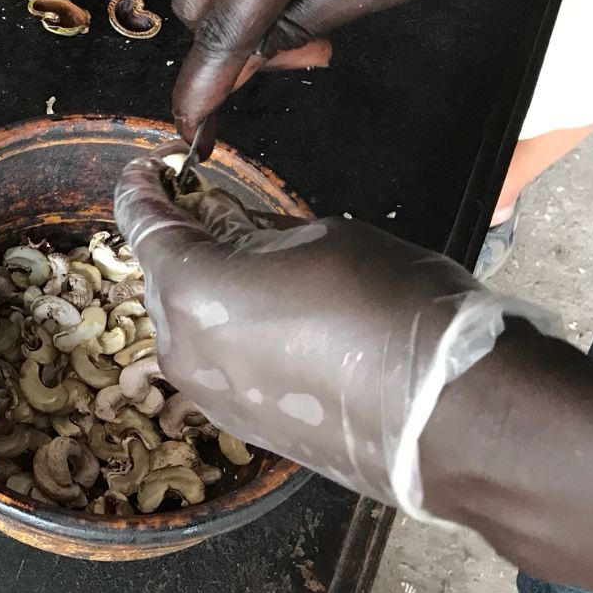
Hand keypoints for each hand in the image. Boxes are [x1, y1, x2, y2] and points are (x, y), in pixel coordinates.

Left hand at [112, 147, 548, 516]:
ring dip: (209, 289)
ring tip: (250, 261)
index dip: (142, 190)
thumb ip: (252, 231)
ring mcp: (206, 394)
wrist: (450, 414)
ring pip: (188, 323)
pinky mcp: (238, 425)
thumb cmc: (388, 308)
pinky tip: (268, 315)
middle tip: (210, 207)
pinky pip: (216, 362)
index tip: (146, 167)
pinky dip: (228, 331)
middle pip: (164, 277)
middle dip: (183, 240)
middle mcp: (181, 347)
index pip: (146, 226)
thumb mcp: (317, 239)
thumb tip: (221, 223)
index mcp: (191, 290)